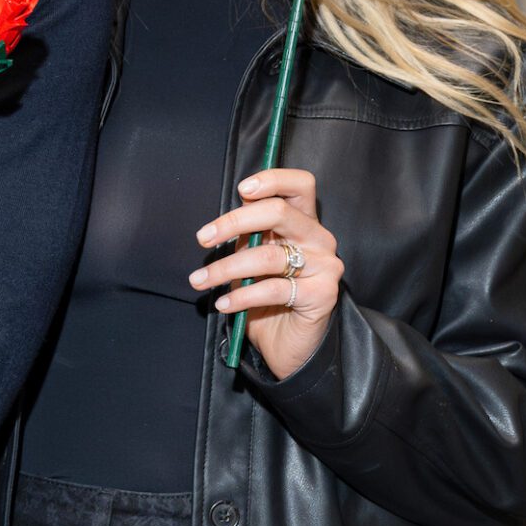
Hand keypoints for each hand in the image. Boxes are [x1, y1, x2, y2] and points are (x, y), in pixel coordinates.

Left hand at [189, 168, 343, 381]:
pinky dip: (241, 296)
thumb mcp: (254, 259)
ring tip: (201, 280)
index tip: (241, 190)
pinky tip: (223, 303)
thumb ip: (249, 235)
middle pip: (279, 212)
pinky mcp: (323, 294)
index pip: (300, 185)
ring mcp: (325, 265)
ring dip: (226, 268)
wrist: (289, 346)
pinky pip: (273, 289)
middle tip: (203, 239)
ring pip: (268, 255)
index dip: (272, 180)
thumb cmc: (268, 298)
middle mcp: (319, 238)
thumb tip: (223, 221)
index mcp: (305, 222)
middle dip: (234, 222)